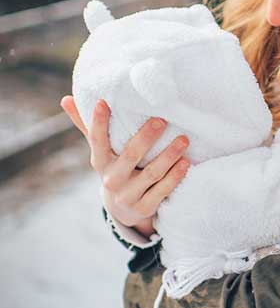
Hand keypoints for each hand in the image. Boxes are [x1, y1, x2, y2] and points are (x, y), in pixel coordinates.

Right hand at [60, 95, 190, 236]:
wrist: (123, 209)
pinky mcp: (144, 208)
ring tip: (184, 140)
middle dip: (145, 137)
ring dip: (169, 156)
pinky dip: (175, 177)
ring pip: (151, 174)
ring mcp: (128, 195)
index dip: (98, 122)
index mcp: (100, 162)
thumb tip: (65, 99)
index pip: (96, 140)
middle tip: (162, 120)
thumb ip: (87, 126)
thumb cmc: (114, 167)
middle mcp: (112, 179)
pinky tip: (186, 163)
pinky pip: (162, 191)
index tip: (102, 102)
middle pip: (130, 156)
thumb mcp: (101, 151)